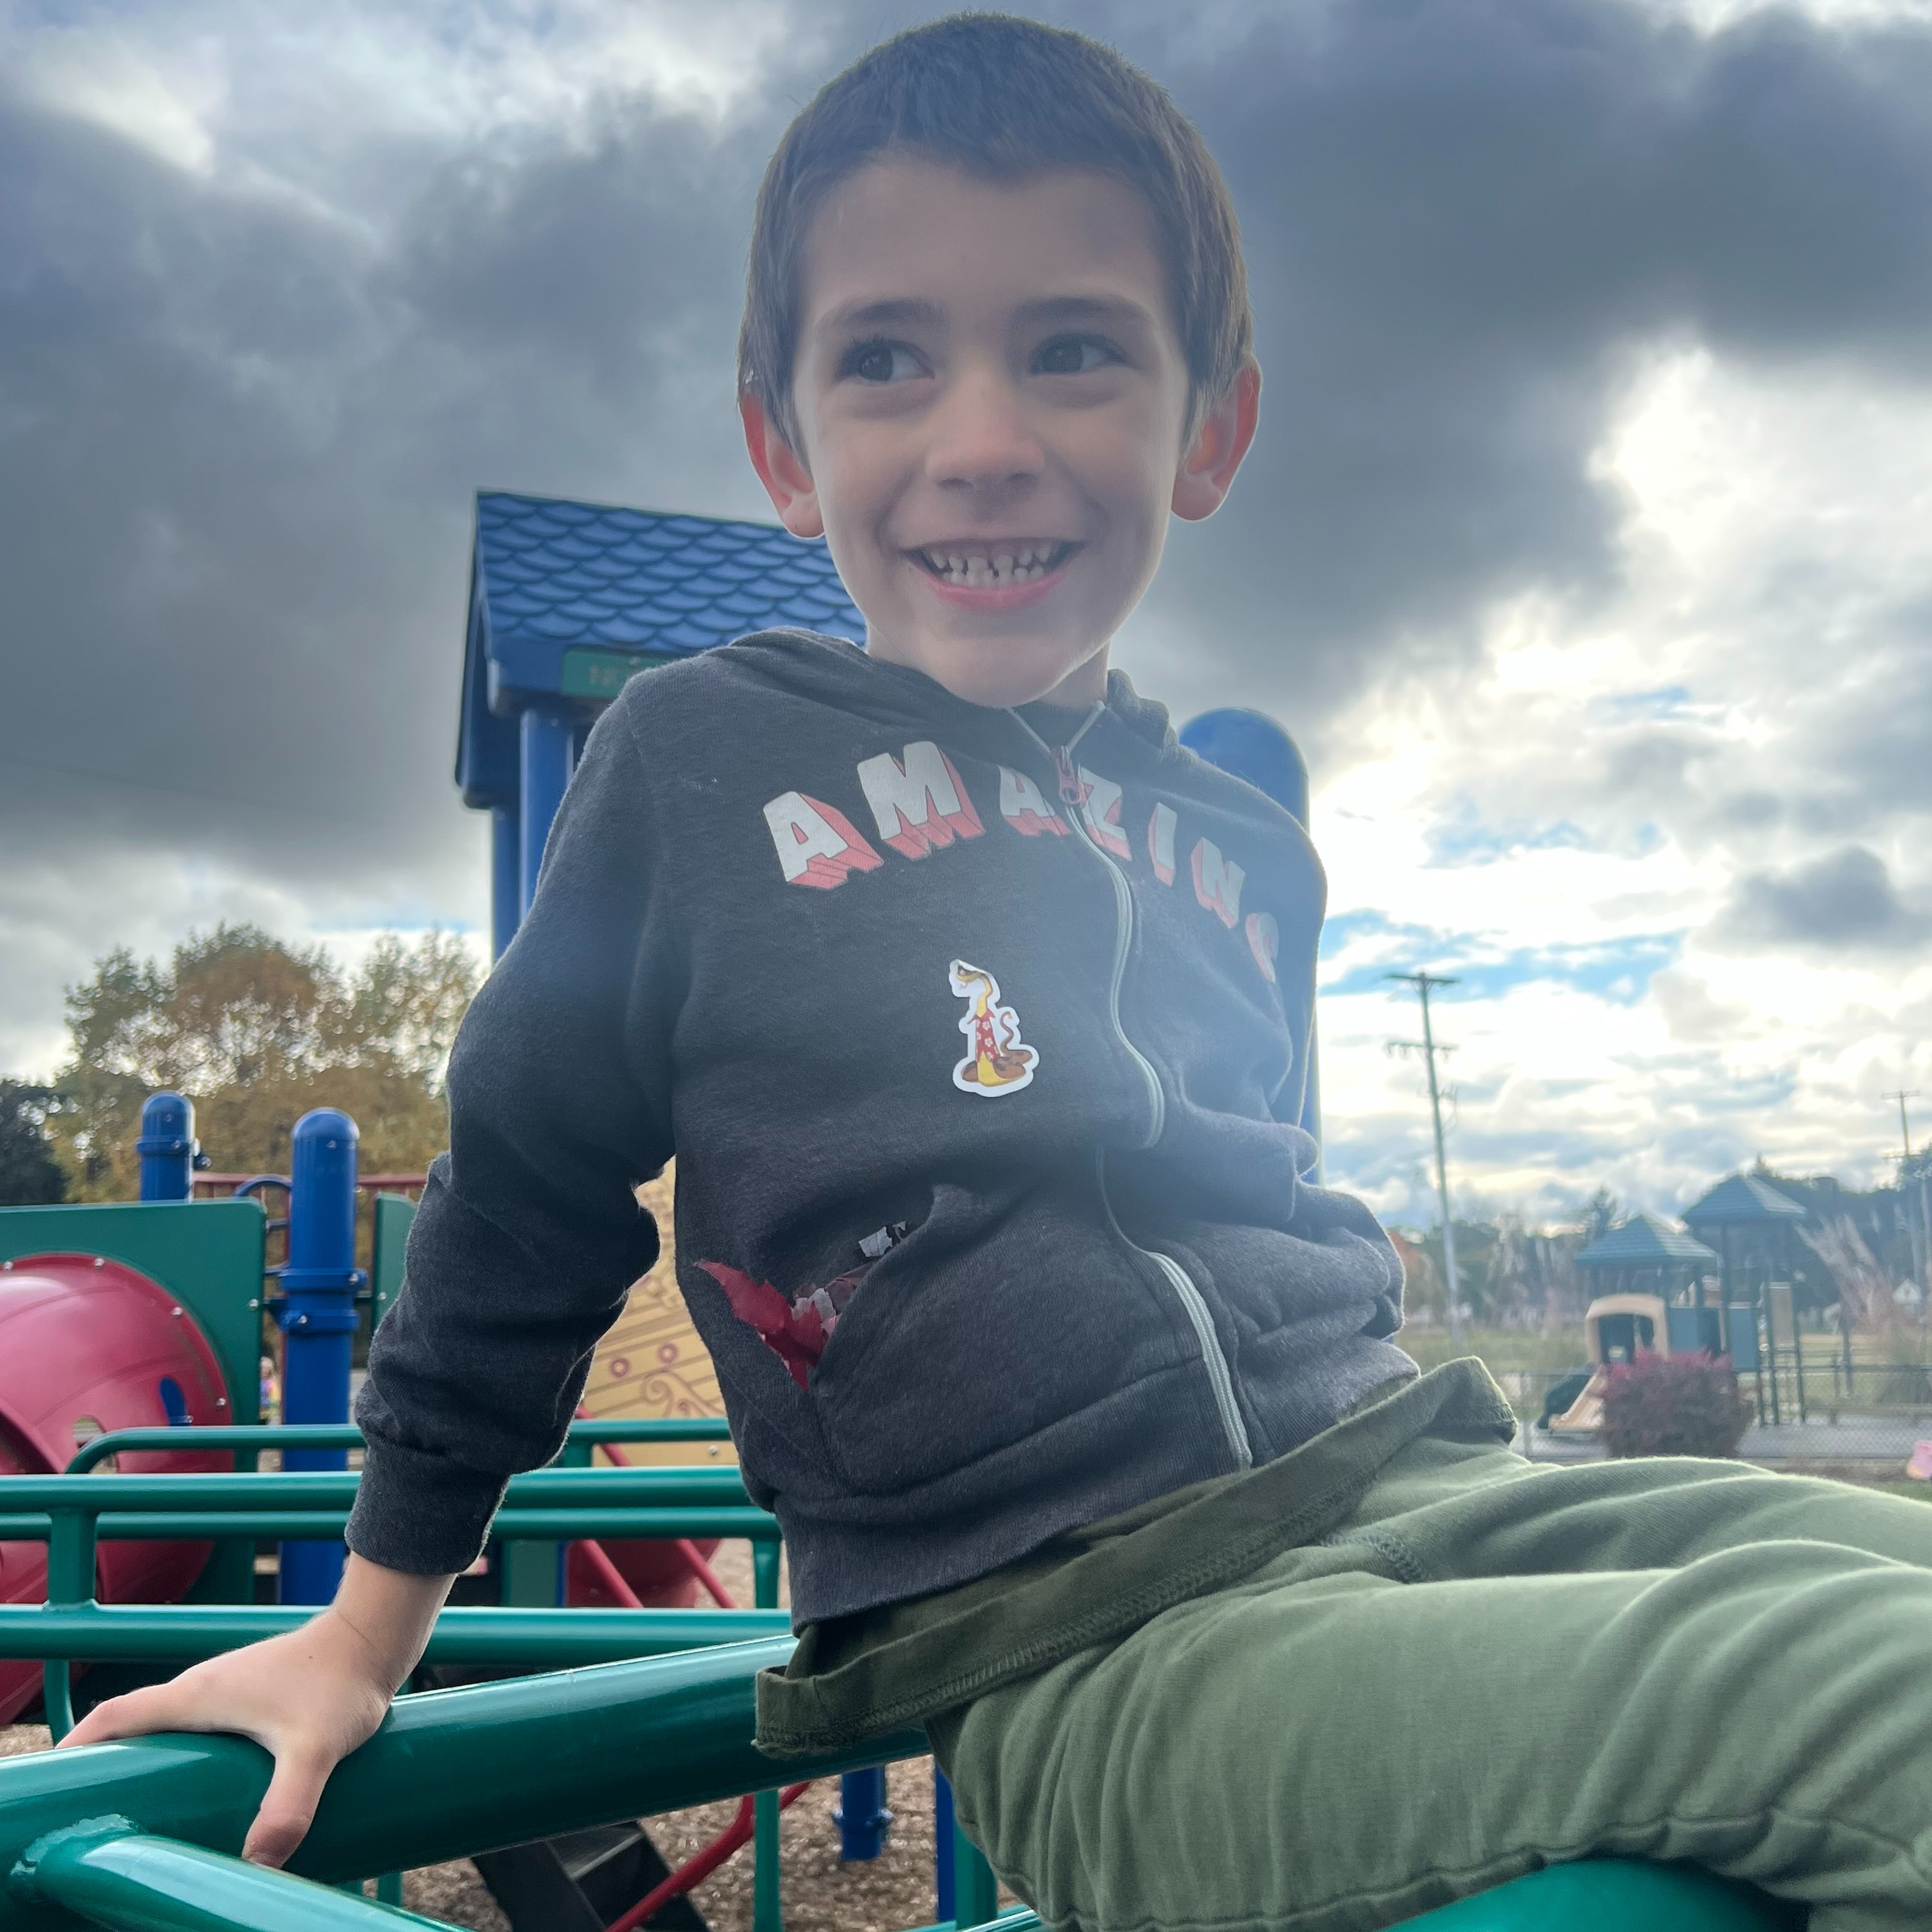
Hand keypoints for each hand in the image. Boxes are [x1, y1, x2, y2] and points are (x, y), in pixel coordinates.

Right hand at [58, 1556, 454, 1866]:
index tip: (55, 1782)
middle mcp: (204, 1686)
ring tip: (143, 1812)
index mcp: (197, 1694)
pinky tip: (202, 1789)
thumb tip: (257, 1865)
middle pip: (133, 1725)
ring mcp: (229, 1687)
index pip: (115, 1717)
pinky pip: (200, 1727)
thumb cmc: (342, 1682)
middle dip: (108, 1765)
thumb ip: (287, 1806)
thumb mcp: (314, 1750)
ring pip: (169, 1727)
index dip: (78, 1747)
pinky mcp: (253, 1694)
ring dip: (148, 1760)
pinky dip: (184, 1754)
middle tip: (96, 1814)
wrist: (377, 1637)